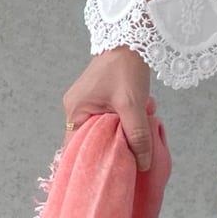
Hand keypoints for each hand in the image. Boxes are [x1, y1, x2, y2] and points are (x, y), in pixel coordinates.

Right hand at [62, 46, 154, 170]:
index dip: (88, 165)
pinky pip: (109, 119)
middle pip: (89, 141)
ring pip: (102, 130)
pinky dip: (123, 123)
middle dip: (110, 148)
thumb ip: (137, 135)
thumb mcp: (132, 104)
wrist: (132, 38)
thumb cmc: (126, 68)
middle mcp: (75, 108)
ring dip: (120, 134)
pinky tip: (139, 119)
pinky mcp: (100, 98)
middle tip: (126, 161)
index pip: (75, 149)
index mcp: (74, 111)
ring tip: (136, 136)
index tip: (102, 179)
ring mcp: (87, 103)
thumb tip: (142, 165)